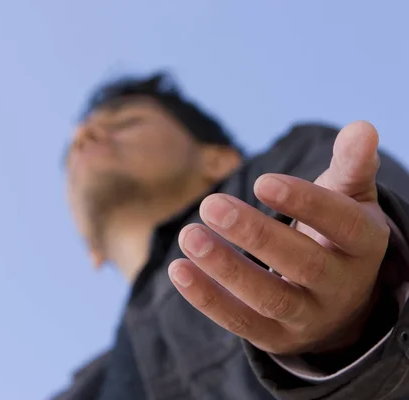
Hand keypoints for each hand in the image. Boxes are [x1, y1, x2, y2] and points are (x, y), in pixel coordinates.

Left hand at [168, 121, 390, 354]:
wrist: (337, 299)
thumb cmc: (334, 234)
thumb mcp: (349, 200)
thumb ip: (351, 166)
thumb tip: (362, 127)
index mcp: (363, 245)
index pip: (341, 224)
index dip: (305, 203)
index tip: (261, 181)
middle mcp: (341, 286)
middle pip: (302, 264)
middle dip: (255, 235)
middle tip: (211, 205)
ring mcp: (309, 317)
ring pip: (269, 298)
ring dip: (225, 268)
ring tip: (189, 235)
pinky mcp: (276, 337)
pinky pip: (241, 323)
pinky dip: (207, 298)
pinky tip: (179, 269)